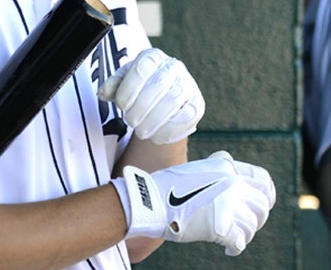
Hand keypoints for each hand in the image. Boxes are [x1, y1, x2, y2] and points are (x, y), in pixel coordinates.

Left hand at [98, 47, 203, 143]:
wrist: (161, 103)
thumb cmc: (139, 89)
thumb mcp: (123, 83)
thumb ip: (112, 85)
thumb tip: (103, 93)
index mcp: (152, 56)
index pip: (142, 67)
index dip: (129, 88)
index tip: (121, 105)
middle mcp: (174, 67)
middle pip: (159, 84)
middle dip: (140, 107)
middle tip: (130, 122)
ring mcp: (189, 85)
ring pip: (173, 101)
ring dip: (153, 120)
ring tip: (141, 131)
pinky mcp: (197, 105)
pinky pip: (186, 117)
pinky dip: (168, 129)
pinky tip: (156, 136)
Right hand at [113, 151, 275, 255]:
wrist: (150, 200)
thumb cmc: (167, 185)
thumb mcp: (197, 168)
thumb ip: (219, 173)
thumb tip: (234, 182)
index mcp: (227, 168)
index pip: (262, 179)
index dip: (267, 193)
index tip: (263, 202)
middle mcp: (232, 185)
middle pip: (260, 205)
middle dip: (256, 217)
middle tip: (244, 223)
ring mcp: (228, 206)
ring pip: (250, 225)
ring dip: (244, 233)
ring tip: (233, 236)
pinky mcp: (221, 227)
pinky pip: (239, 242)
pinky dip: (235, 248)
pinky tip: (229, 249)